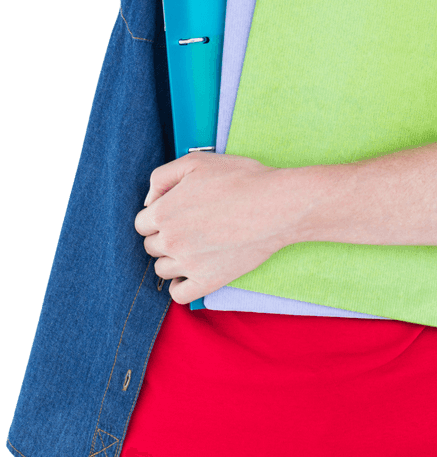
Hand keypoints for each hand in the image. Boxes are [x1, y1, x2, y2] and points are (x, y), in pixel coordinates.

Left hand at [134, 152, 302, 305]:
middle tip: (189, 225)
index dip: (157, 215)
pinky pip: (178, 294)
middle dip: (165, 235)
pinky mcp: (207, 281)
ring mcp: (188, 264)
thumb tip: (150, 201)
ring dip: (172, 258)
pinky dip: (180, 285)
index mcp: (163, 212)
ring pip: (162, 269)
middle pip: (151, 246)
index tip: (175, 211)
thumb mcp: (195, 162)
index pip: (142, 223)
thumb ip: (161, 177)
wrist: (274, 205)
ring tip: (194, 245)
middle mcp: (170, 240)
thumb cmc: (238, 178)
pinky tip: (191, 271)